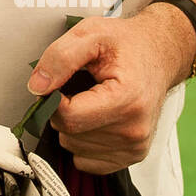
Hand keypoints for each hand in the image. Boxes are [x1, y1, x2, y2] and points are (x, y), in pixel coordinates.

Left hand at [26, 7, 195, 173]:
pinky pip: (87, 161)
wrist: (158, 55)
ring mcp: (136, 147)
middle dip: (63, 111)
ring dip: (73, 126)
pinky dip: (83, 142)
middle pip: (69, 135)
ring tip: (91, 100)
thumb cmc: (125, 45)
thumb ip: (60, 57)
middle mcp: (134, 129)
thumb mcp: (89, 33)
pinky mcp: (134, 156)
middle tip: (79, 88)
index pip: (68, 118)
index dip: (53, 99)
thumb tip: (37, 87)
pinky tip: (96, 118)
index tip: (60, 83)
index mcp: (126, 99)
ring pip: (74, 148)